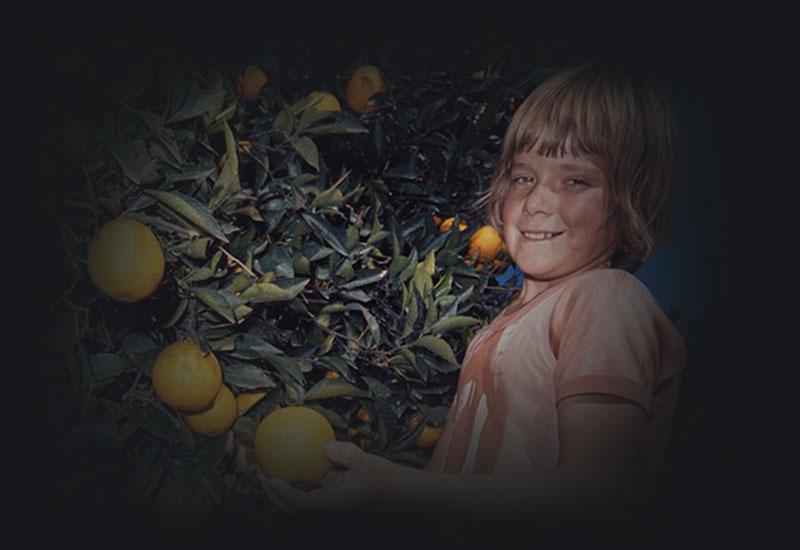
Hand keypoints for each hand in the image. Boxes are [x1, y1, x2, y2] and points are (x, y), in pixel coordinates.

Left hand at [227, 432, 399, 513]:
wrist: (395, 490)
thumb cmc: (382, 478)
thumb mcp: (367, 462)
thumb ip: (346, 454)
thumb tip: (324, 445)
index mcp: (334, 502)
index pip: (303, 504)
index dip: (284, 495)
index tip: (272, 479)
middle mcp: (326, 504)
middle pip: (291, 507)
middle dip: (272, 494)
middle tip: (260, 471)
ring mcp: (325, 499)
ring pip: (295, 499)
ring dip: (278, 486)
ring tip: (265, 465)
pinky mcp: (327, 491)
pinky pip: (305, 487)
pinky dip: (293, 477)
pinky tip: (287, 458)